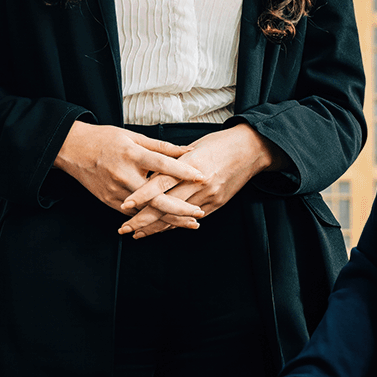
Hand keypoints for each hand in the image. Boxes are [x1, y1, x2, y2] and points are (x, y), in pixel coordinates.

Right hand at [54, 120, 204, 219]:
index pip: (162, 165)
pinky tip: (167, 224)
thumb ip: (161, 147)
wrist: (72, 150)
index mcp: (131, 155)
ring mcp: (115, 191)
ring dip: (169, 219)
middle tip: (199, 213)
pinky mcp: (109, 202)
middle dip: (180, 208)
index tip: (201, 177)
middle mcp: (124, 175)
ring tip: (190, 223)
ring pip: (146, 210)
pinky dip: (151, 219)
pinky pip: (134, 214)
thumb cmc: (105, 139)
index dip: (183, 171)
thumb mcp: (133, 136)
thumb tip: (188, 151)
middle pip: (156, 197)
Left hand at [119, 124, 280, 238]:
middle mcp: (200, 183)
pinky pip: (191, 218)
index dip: (142, 196)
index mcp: (191, 164)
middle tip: (124, 228)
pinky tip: (159, 230)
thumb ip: (172, 161)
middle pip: (166, 205)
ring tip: (136, 233)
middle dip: (143, 219)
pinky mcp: (216, 204)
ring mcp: (209, 196)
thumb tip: (149, 172)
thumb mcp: (194, 147)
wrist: (251, 150)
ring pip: (177, 216)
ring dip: (155, 227)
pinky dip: (174, 224)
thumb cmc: (220, 143)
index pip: (161, 183)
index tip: (125, 204)